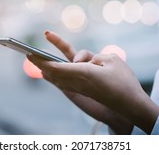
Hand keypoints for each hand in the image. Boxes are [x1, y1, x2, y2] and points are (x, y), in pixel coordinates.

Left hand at [28, 31, 158, 133]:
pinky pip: (66, 82)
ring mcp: (81, 88)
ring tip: (38, 62)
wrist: (130, 105)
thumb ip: (94, 56)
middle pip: (54, 71)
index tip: (31, 53)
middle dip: (41, 62)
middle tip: (28, 54)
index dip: (43, 59)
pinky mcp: (85, 92)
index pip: (57, 65)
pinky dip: (57, 76)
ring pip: (59, 78)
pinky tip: (51, 75)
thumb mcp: (111, 59)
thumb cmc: (124, 81)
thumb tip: (82, 60)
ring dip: (49, 69)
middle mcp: (78, 81)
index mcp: (83, 72)